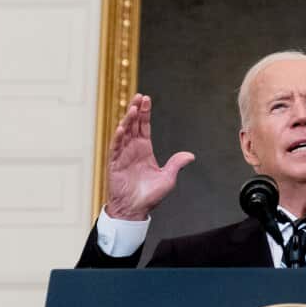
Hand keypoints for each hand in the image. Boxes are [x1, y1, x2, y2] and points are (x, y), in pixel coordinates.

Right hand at [105, 94, 194, 220]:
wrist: (135, 210)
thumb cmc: (150, 196)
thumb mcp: (168, 178)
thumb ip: (176, 164)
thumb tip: (191, 155)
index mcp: (144, 150)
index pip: (144, 127)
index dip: (145, 113)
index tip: (146, 99)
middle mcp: (132, 150)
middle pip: (133, 125)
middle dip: (136, 110)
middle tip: (139, 96)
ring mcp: (122, 156)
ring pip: (124, 133)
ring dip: (127, 121)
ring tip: (133, 109)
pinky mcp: (114, 164)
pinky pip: (115, 148)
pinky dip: (118, 138)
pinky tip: (122, 128)